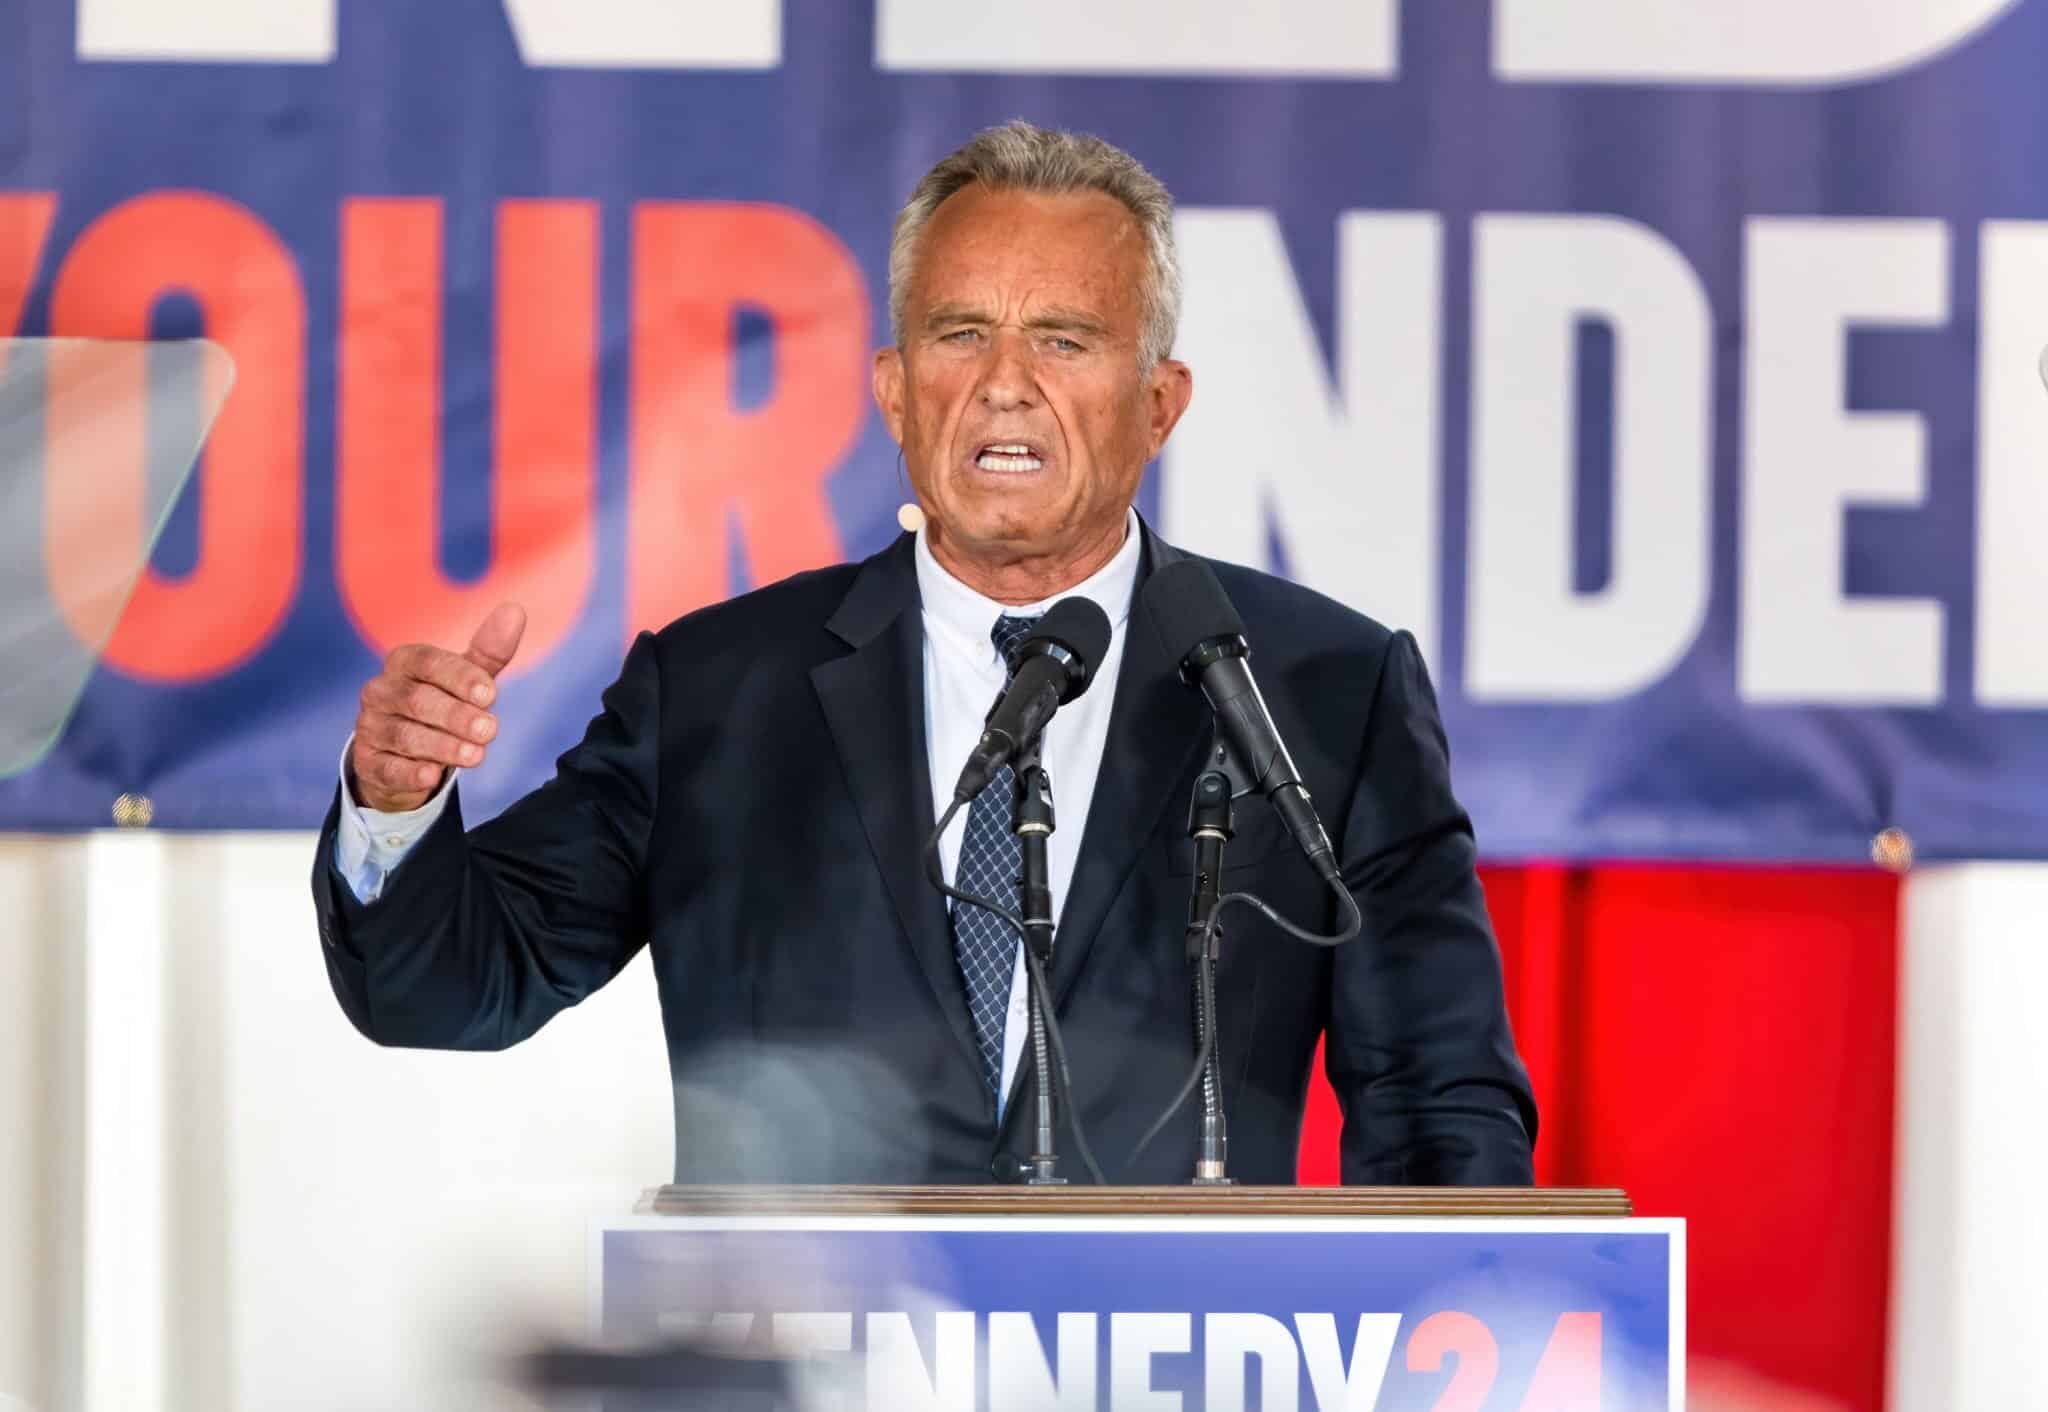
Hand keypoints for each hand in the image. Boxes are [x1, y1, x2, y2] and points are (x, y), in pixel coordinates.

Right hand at [348, 602, 526, 812]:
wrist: (404, 753)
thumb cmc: (442, 704)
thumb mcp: (467, 679)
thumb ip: (489, 651)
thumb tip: (515, 610)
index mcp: (404, 662)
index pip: (428, 661)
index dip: (459, 677)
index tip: (490, 694)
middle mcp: (381, 690)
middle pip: (417, 700)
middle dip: (456, 715)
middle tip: (490, 729)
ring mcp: (371, 727)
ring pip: (404, 735)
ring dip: (442, 745)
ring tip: (475, 755)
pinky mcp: (369, 763)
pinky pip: (387, 767)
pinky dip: (410, 772)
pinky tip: (432, 776)